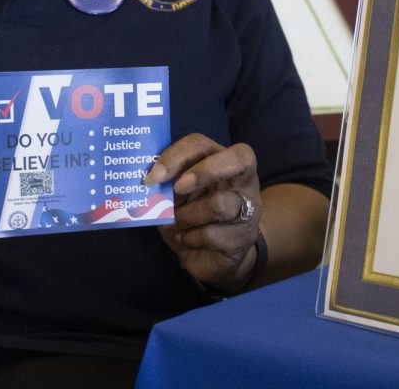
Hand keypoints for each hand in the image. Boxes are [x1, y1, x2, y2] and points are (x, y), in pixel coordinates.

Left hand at [144, 133, 260, 292]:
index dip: (177, 156)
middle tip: (177, 189)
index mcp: (219, 160)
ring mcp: (248, 209)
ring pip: (219, 204)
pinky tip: (186, 239)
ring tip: (174, 224)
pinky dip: (189, 238)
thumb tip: (150, 180)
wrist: (211, 256)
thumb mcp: (177, 195)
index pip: (201, 144)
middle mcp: (243, 179)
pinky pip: (211, 234)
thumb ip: (168, 182)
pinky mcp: (243, 237)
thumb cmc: (191, 214)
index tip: (155, 176)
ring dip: (186, 216)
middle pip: (237, 159)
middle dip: (203, 172)